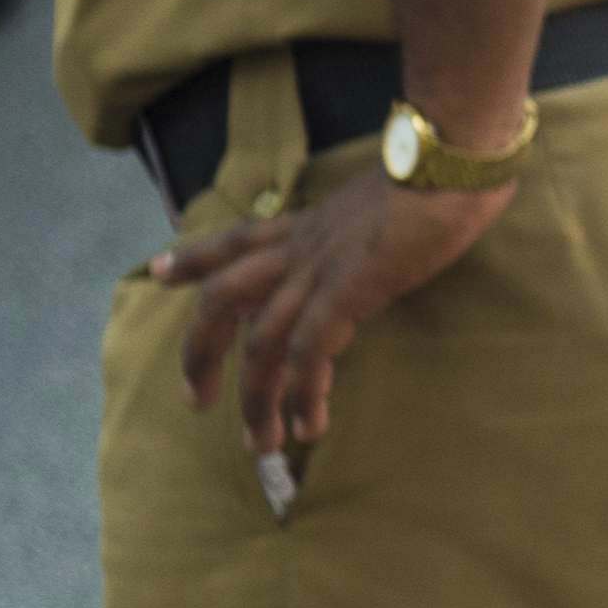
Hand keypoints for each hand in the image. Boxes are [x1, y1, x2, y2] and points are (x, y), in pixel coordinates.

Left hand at [159, 169, 512, 461]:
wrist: (449, 163)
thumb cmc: (435, 175)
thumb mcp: (383, 201)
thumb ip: (365, 228)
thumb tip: (379, 243)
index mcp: (306, 225)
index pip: (236, 239)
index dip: (194, 256)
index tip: (159, 273)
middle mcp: (298, 248)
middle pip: (221, 299)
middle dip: (200, 354)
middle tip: (195, 401)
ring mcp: (317, 270)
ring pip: (259, 342)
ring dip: (255, 400)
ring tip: (260, 444)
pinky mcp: (346, 292)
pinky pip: (307, 353)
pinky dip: (301, 394)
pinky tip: (308, 426)